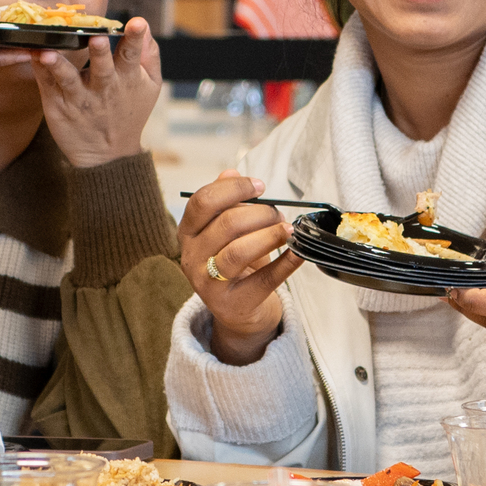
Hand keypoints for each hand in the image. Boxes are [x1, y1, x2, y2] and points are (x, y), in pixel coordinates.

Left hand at [32, 17, 163, 167]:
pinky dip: (40, 72)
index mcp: (127, 80)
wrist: (108, 154)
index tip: (138, 23)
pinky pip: (48, 86)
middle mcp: (103, 88)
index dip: (135, 39)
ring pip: (68, 79)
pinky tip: (34, 56)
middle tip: (97, 39)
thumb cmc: (130, 112)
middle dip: (100, 53)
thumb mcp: (150, 86)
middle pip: (102, 68)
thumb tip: (144, 28)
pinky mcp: (58, 106)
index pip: (132, 56)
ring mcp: (79, 98)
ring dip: (59, 66)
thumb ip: (148, 55)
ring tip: (48, 54)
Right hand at [177, 171, 301, 364]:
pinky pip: (264, 279)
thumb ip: (226, 203)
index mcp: (187, 233)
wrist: (238, 312)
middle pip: (225, 224)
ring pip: (239, 251)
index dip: (233, 189)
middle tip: (278, 214)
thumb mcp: (225, 233)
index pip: (203, 202)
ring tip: (288, 229)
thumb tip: (230, 172)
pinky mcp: (232, 304)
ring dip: (270, 235)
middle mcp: (191, 258)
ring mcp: (208, 283)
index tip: (260, 186)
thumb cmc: (235, 265)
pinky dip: (286, 262)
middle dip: (259, 213)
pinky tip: (299, 251)